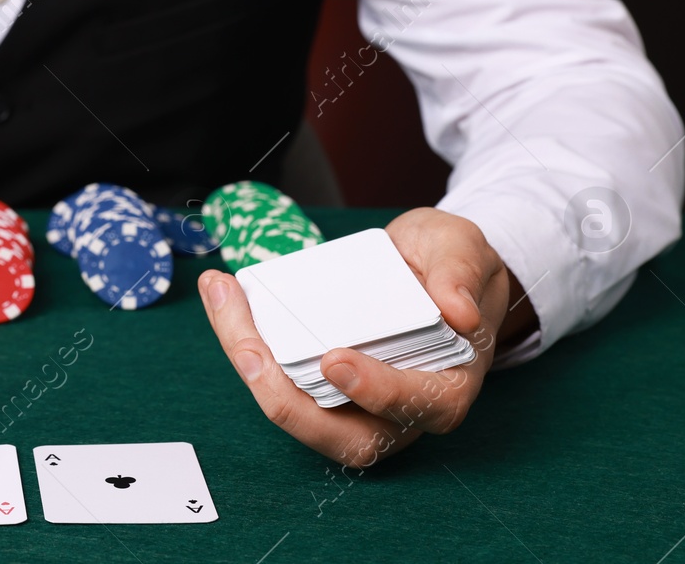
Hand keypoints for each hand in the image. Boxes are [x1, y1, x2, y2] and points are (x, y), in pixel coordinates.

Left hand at [200, 207, 526, 467]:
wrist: (430, 263)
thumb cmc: (449, 263)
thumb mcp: (461, 247)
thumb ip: (459, 271)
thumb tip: (458, 313)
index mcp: (447, 383)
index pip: (417, 406)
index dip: (376, 392)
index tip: (336, 360)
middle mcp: (399, 407)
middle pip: (344, 436)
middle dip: (286, 400)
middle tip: (247, 348)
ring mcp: (355, 399)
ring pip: (301, 411)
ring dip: (252, 366)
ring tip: (224, 302)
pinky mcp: (319, 378)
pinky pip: (281, 375)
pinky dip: (246, 338)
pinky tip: (223, 292)